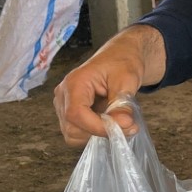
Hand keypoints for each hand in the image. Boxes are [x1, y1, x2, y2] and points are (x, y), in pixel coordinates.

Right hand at [54, 25, 162, 145]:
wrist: (119, 57)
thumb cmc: (122, 63)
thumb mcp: (127, 80)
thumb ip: (123, 103)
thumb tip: (123, 124)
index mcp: (74, 82)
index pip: (76, 113)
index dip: (97, 126)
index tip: (123, 128)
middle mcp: (63, 95)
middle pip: (72, 127)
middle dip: (101, 132)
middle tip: (129, 126)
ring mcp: (63, 105)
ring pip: (73, 134)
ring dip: (98, 134)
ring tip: (120, 123)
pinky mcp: (68, 113)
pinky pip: (77, 132)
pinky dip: (94, 133)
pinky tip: (110, 122)